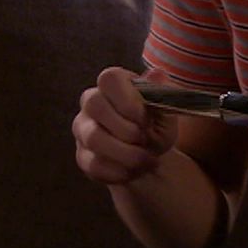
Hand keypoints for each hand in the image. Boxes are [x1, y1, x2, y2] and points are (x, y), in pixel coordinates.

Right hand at [73, 66, 178, 185]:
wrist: (148, 157)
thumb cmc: (155, 127)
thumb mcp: (165, 112)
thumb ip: (160, 94)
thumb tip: (157, 75)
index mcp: (113, 84)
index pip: (108, 79)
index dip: (127, 100)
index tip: (145, 118)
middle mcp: (91, 102)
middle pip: (93, 103)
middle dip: (124, 127)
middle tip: (144, 139)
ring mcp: (83, 129)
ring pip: (93, 137)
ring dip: (125, 153)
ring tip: (145, 159)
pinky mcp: (82, 156)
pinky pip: (94, 164)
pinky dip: (120, 171)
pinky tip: (134, 170)